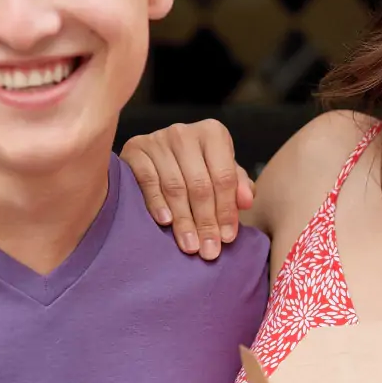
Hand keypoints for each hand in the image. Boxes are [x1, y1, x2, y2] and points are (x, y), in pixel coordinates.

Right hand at [120, 121, 251, 259]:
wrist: (156, 153)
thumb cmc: (197, 165)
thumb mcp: (221, 171)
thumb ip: (238, 185)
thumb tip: (246, 201)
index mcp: (213, 133)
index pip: (224, 177)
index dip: (227, 211)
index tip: (227, 238)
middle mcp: (185, 132)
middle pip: (200, 185)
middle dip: (206, 222)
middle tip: (208, 250)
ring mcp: (158, 139)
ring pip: (175, 187)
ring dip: (183, 220)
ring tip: (190, 245)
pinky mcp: (134, 149)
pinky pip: (148, 180)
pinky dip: (157, 203)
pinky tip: (165, 222)